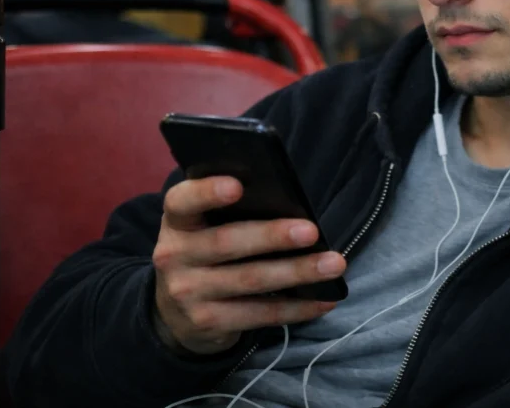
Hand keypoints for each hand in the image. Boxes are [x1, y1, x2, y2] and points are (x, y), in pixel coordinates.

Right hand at [151, 176, 346, 354]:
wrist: (175, 314)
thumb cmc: (205, 252)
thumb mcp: (203, 228)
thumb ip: (230, 213)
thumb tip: (289, 200)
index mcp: (178, 221)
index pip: (182, 201)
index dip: (207, 192)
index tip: (237, 186)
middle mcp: (175, 255)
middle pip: (226, 242)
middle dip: (272, 236)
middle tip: (311, 231)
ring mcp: (188, 292)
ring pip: (250, 280)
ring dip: (297, 272)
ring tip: (333, 264)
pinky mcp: (208, 322)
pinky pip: (259, 314)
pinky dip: (296, 307)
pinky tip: (324, 299)